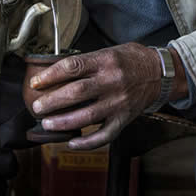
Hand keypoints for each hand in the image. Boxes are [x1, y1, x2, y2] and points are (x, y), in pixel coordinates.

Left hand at [27, 43, 185, 148]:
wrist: (160, 73)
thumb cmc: (129, 60)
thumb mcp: (107, 52)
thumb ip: (85, 62)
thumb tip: (53, 73)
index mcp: (104, 61)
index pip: (72, 67)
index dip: (50, 76)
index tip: (35, 83)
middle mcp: (112, 82)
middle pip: (76, 93)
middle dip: (52, 101)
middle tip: (37, 107)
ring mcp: (119, 102)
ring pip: (87, 116)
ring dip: (64, 122)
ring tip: (47, 124)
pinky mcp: (125, 119)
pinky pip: (105, 135)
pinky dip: (87, 143)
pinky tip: (71, 143)